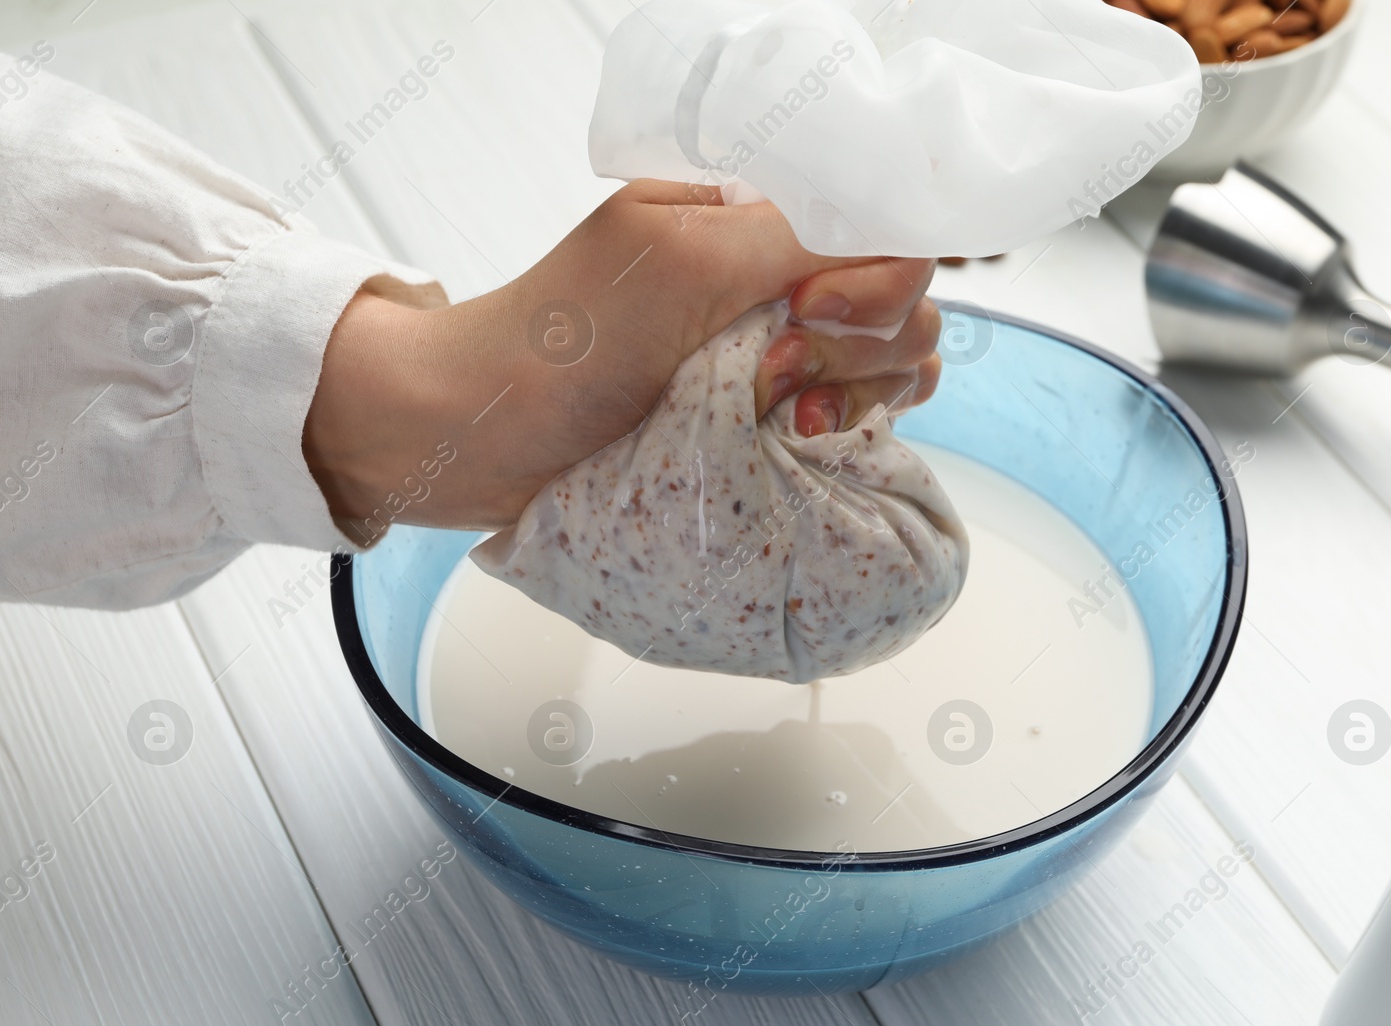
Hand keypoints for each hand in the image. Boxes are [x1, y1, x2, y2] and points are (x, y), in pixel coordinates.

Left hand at [305, 180, 941, 541]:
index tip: (807, 313)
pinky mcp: (771, 425)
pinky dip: (845, 432)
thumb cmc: (567, 337)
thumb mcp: (682, 256)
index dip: (873, 281)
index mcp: (757, 220)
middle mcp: (779, 283)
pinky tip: (793, 440)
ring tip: (783, 419)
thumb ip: (794, 237)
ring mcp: (781, 358)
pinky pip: (857, 424)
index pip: (884, 233)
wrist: (488, 433)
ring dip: (855, 394)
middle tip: (769, 371)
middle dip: (855, 344)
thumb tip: (896, 247)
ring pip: (893, 368)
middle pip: (902, 304)